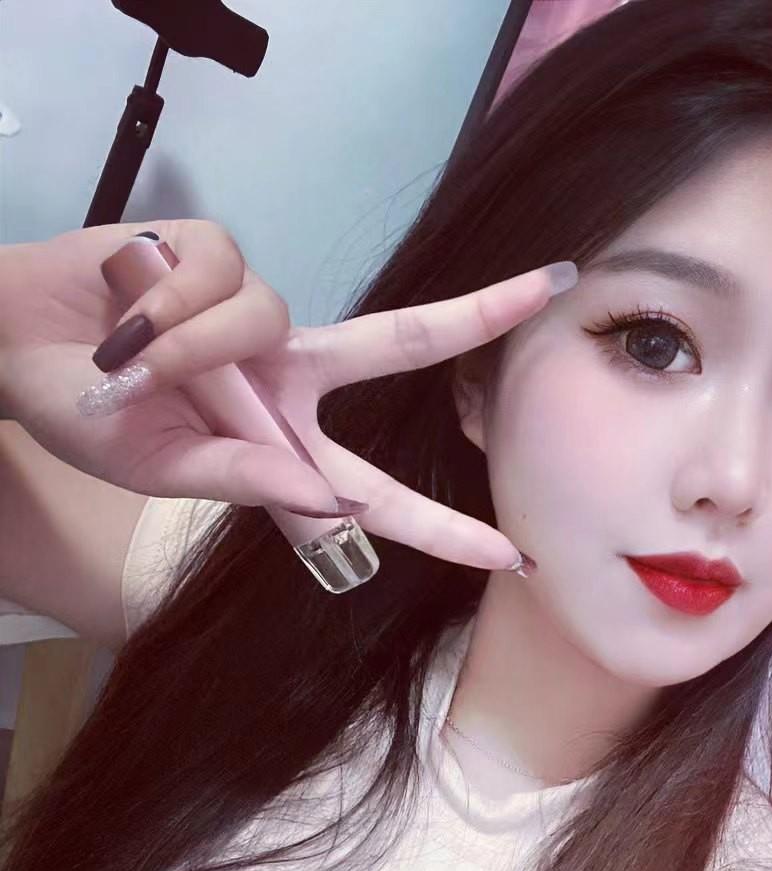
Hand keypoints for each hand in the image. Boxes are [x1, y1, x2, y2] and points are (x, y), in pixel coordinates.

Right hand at [0, 219, 575, 570]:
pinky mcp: (220, 252)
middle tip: (555, 284)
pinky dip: (165, 300)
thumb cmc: (85, 418)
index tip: (510, 555)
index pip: (378, 491)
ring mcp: (261, 314)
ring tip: (127, 359)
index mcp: (286, 443)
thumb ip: (243, 479)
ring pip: (268, 318)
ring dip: (189, 347)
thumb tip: (326, 497)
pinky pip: (220, 274)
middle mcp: (291, 375)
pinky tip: (126, 302)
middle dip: (480, 313)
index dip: (442, 526)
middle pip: (405, 341)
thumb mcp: (161, 469)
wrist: (13, 345)